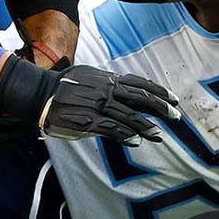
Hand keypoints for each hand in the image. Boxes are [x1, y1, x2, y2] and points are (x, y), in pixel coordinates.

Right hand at [42, 64, 179, 143]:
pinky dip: (126, 135)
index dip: (159, 92)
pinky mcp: (88, 121)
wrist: (42, 94)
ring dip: (146, 126)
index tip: (174, 99)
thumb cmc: (66, 86)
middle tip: (176, 117)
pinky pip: (112, 129)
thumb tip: (125, 88)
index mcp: (108, 80)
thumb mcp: (90, 77)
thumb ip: (109, 83)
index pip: (140, 84)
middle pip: (140, 98)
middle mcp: (107, 91)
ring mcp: (98, 106)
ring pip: (129, 116)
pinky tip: (136, 141)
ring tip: (159, 135)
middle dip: (161, 107)